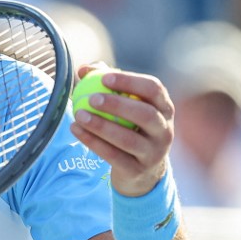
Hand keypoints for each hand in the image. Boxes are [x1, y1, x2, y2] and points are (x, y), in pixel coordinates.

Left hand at [69, 64, 174, 196]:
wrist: (140, 170)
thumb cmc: (129, 126)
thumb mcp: (124, 105)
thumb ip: (106, 83)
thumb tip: (84, 69)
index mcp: (164, 108)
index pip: (154, 89)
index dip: (130, 81)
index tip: (104, 78)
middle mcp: (165, 130)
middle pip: (145, 114)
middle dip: (118, 105)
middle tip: (91, 98)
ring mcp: (154, 152)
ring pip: (128, 139)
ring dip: (101, 126)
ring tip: (79, 114)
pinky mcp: (138, 170)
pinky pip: (113, 155)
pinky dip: (92, 142)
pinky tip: (75, 129)